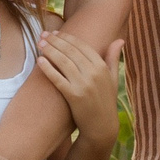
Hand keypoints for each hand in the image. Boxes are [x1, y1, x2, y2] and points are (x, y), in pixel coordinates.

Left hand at [38, 34, 121, 148]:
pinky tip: (40, 60)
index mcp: (102, 67)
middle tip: (43, 34)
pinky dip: (48, 68)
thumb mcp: (113, 79)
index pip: (82, 46)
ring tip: (39, 43)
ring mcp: (83, 85)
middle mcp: (93, 73)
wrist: (101, 127)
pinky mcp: (73, 96)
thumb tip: (120, 40)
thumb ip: (114, 58)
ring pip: (63, 62)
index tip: (56, 32)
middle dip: (55, 40)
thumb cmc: (106, 101)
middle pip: (70, 51)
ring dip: (49, 50)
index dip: (67, 37)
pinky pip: (58, 79)